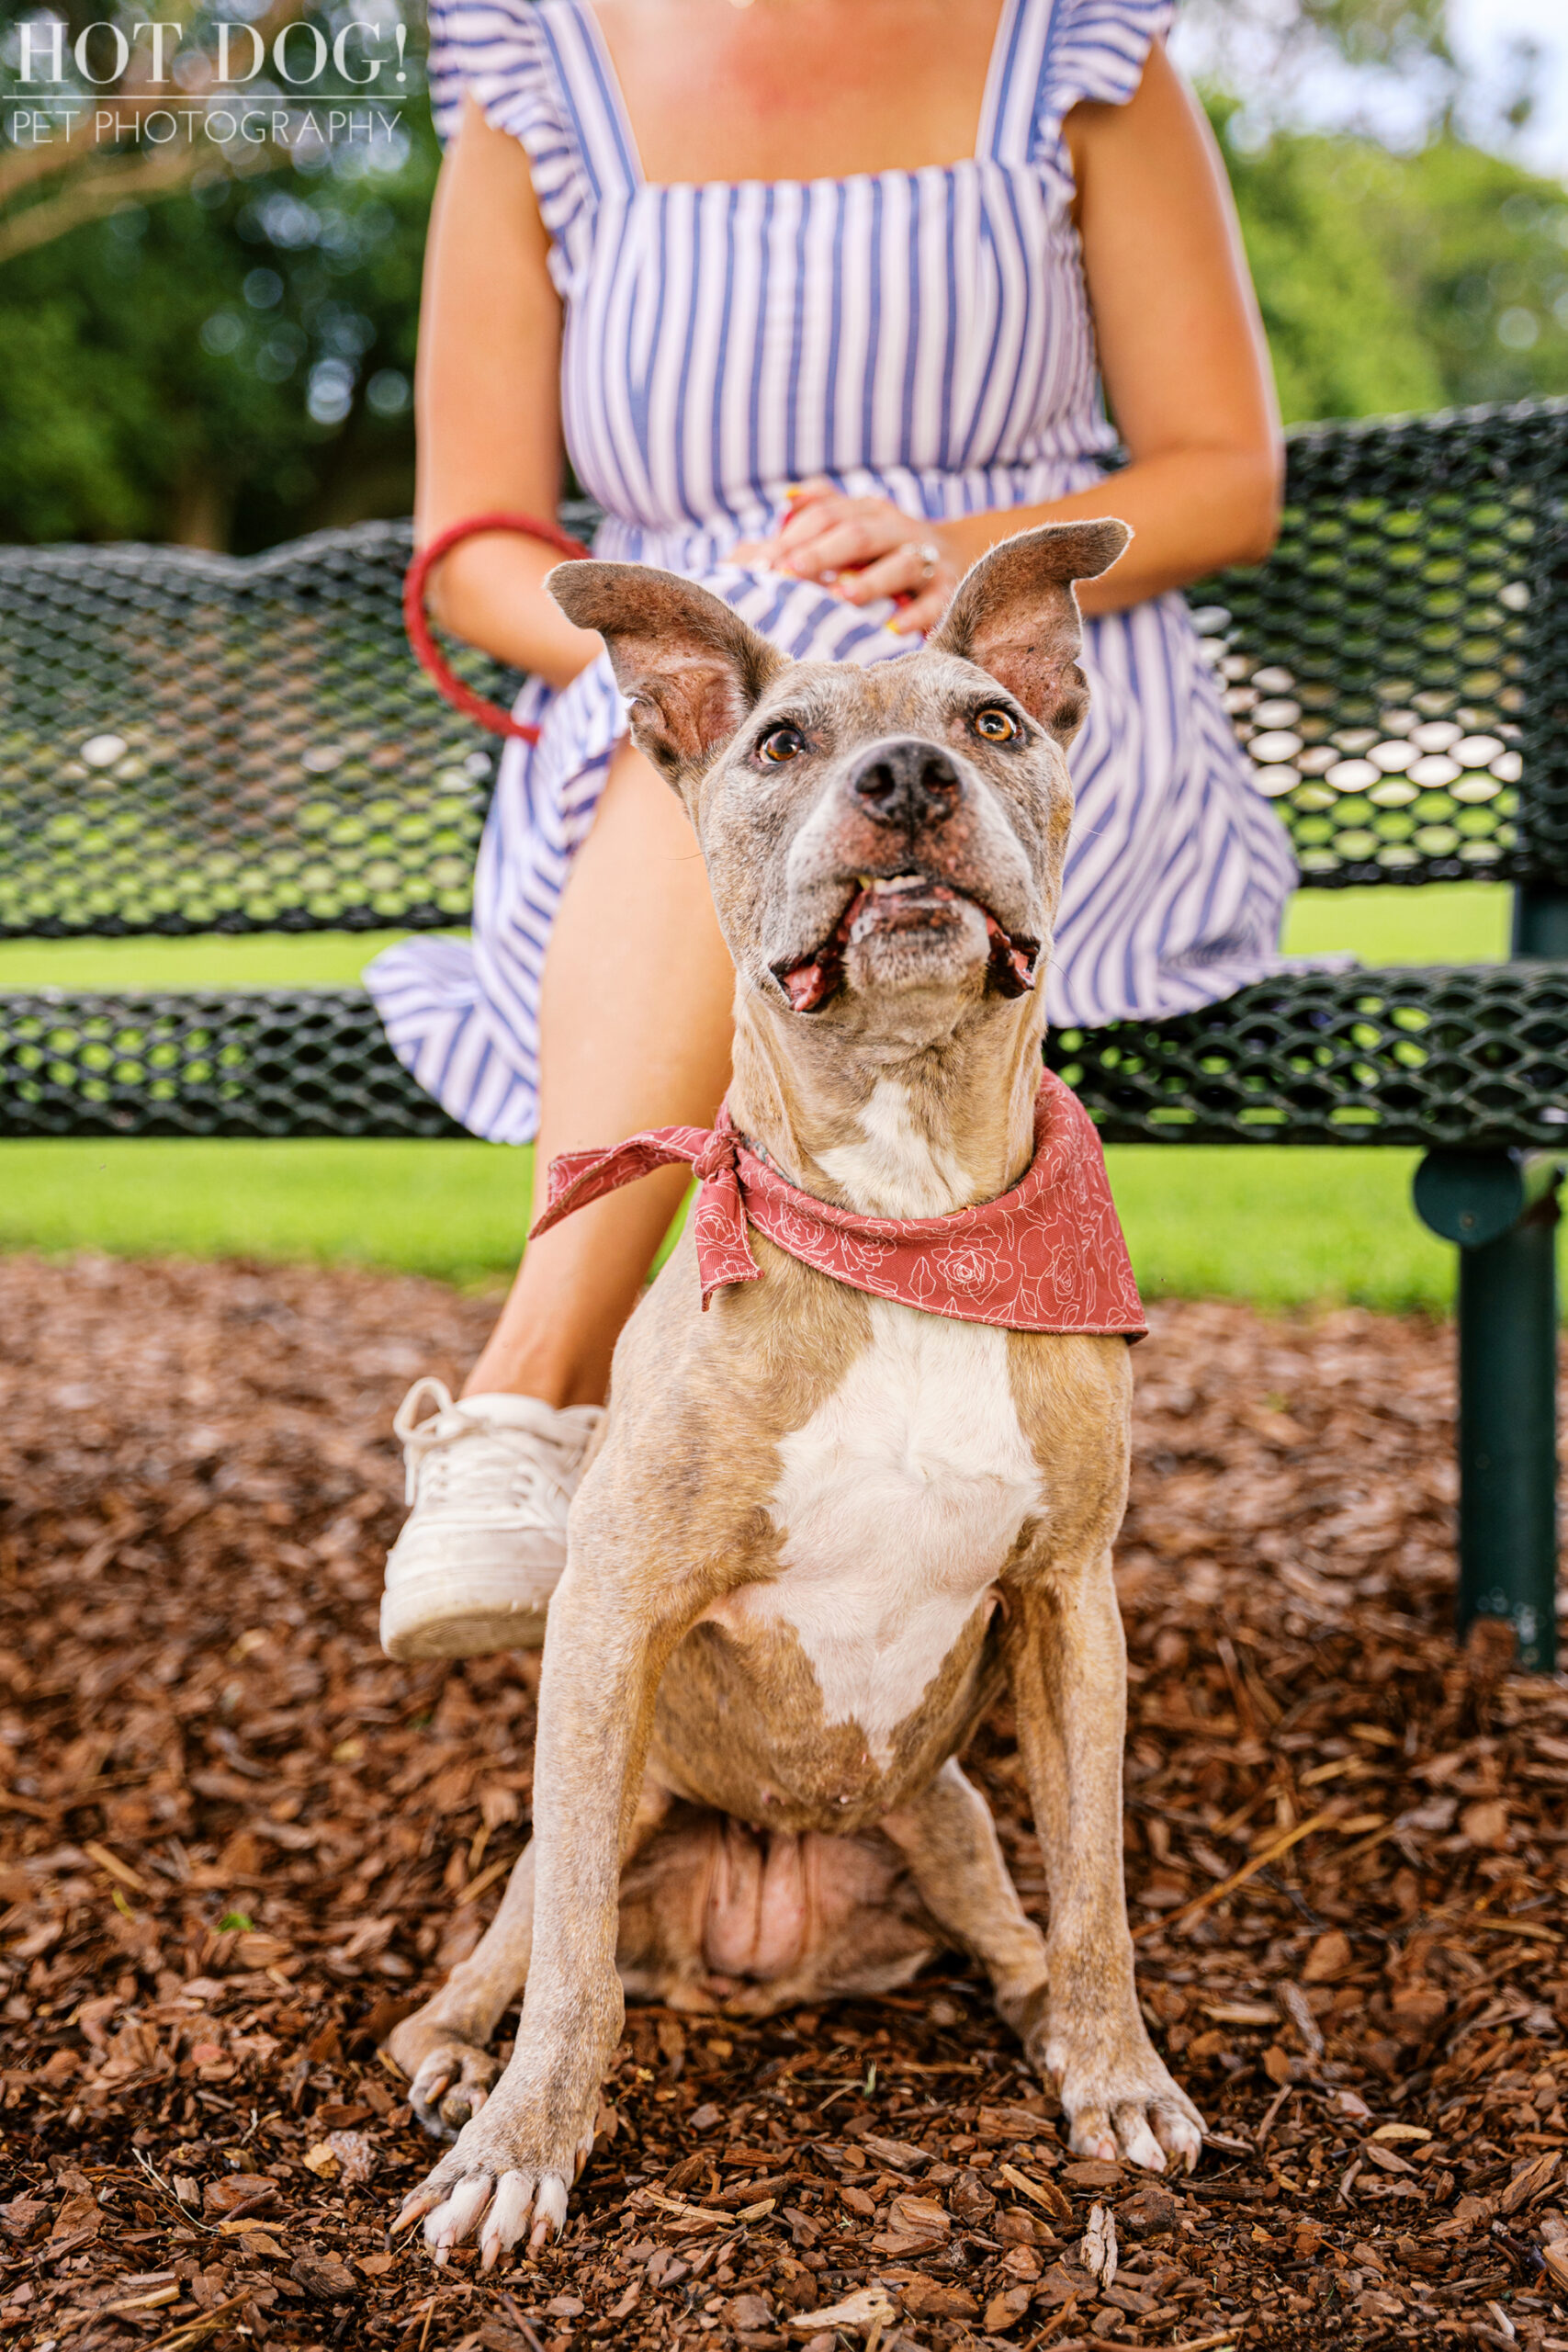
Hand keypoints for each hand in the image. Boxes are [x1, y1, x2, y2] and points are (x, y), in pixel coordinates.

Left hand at [735, 477, 962, 634]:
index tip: (763, 563)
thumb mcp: (856, 522)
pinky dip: (915, 615)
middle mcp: (897, 530)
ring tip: (839, 597)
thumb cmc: (884, 548)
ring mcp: (926, 558)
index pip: (828, 515)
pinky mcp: (947, 589)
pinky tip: (892, 630)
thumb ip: (819, 513)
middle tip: (787, 573)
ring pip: (901, 564)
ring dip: (870, 582)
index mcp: (869, 511)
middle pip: (858, 534)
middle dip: (822, 553)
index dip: (795, 536)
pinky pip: (934, 602)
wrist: (956, 555)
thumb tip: (782, 504)